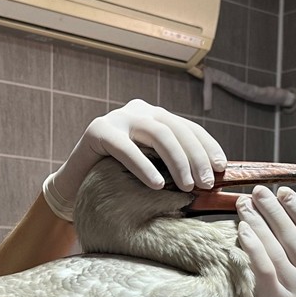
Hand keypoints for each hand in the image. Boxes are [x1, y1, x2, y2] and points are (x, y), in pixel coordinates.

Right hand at [42, 99, 226, 220]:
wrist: (74, 184)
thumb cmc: (117, 179)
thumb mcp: (151, 168)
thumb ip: (172, 166)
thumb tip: (210, 179)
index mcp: (155, 116)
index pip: (188, 127)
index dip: (207, 145)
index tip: (221, 167)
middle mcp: (139, 110)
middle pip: (177, 129)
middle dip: (196, 156)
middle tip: (207, 183)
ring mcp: (118, 117)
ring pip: (158, 133)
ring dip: (177, 161)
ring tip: (187, 186)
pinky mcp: (97, 131)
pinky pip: (126, 148)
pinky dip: (144, 166)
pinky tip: (157, 184)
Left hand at [232, 186, 295, 296]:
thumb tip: (288, 206)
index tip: (284, 192)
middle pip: (295, 240)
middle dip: (275, 211)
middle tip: (259, 192)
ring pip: (278, 250)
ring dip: (260, 223)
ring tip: (246, 206)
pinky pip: (265, 267)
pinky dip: (253, 245)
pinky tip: (243, 230)